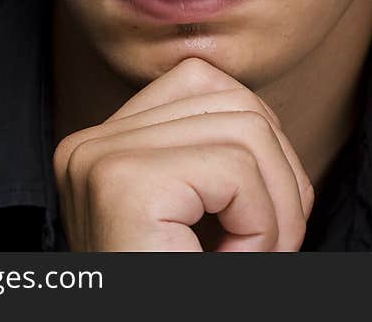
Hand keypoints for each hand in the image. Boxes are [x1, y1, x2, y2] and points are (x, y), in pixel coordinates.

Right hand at [52, 57, 314, 250]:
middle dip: (280, 176)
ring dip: (276, 206)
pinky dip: (261, 224)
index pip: (206, 83)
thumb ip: (217, 153)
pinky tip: (231, 264)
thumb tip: (265, 115)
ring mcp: (100, 159)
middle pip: (235, 102)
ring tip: (248, 258)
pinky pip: (236, 169)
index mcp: (104, 144)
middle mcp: (90, 143)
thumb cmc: (182, 286)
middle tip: (266, 243)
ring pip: (247, 130)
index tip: (253, 210)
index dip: (258, 142)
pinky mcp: (124, 185)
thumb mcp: (200, 214)